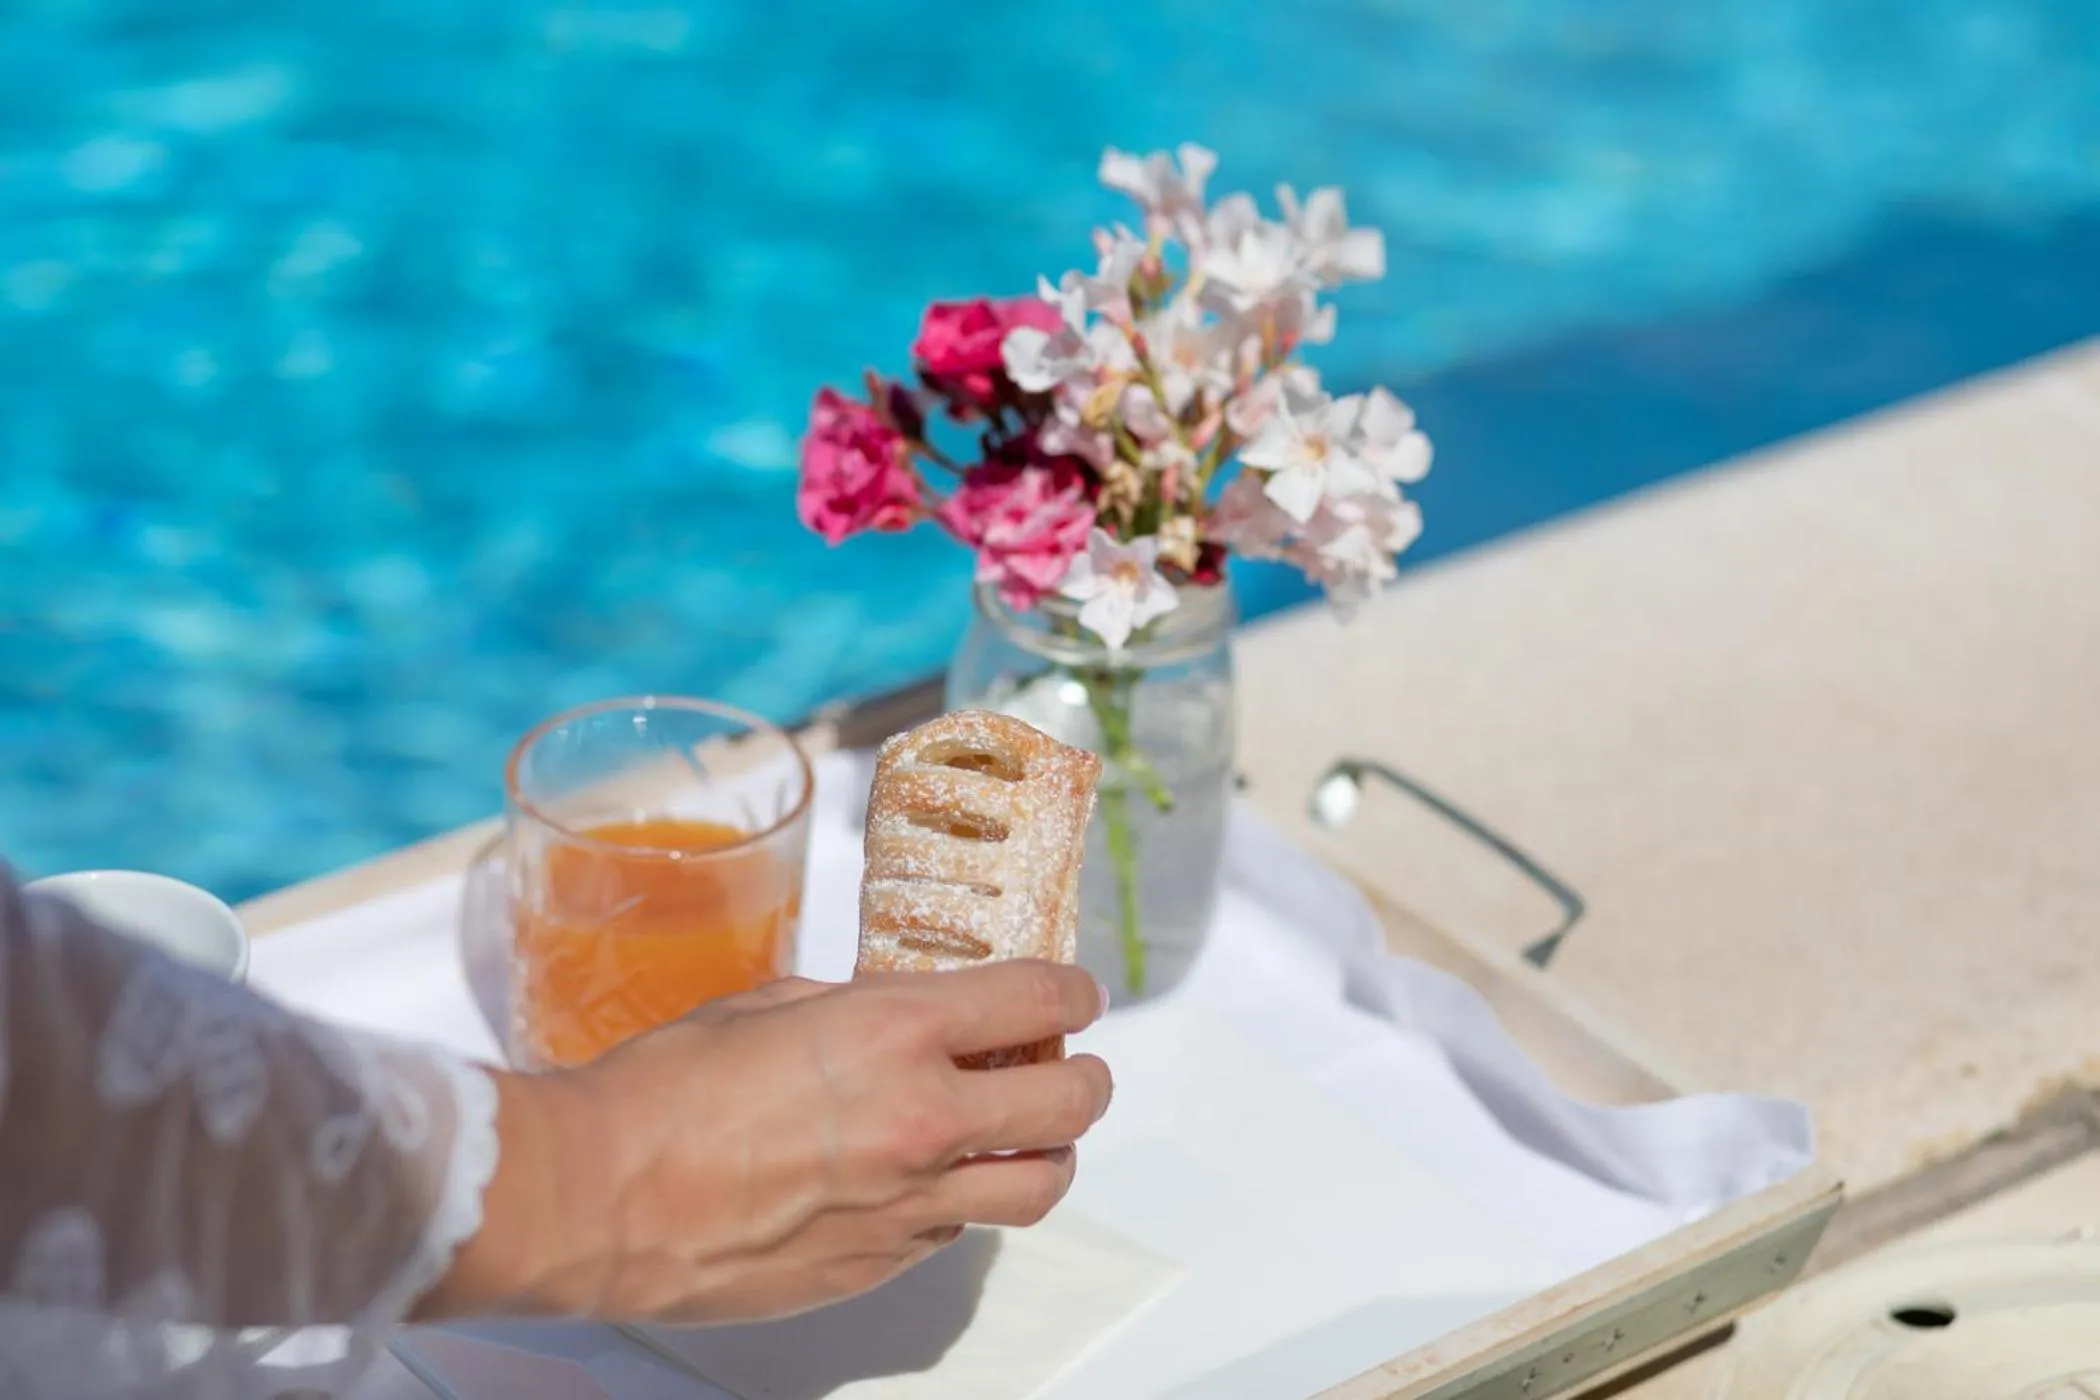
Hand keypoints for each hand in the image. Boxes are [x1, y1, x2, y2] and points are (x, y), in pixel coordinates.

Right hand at [420, 960, 1112, 1324]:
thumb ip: (846, 1008)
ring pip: (1037, 1187)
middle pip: (1070, 1106)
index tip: (1076, 997)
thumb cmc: (659, 1090)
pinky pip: (955, 1233)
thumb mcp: (766, 1006)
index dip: (1073, 994)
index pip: (1037, 1001)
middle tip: (1075, 1070)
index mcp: (896, 1031)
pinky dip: (960, 1202)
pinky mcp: (878, 1265)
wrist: (597, 1198)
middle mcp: (924, 1118)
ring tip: (1028, 1139)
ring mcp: (909, 1204)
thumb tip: (880, 1014)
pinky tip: (924, 1181)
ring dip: (1047, 1156)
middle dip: (1087, 1080)